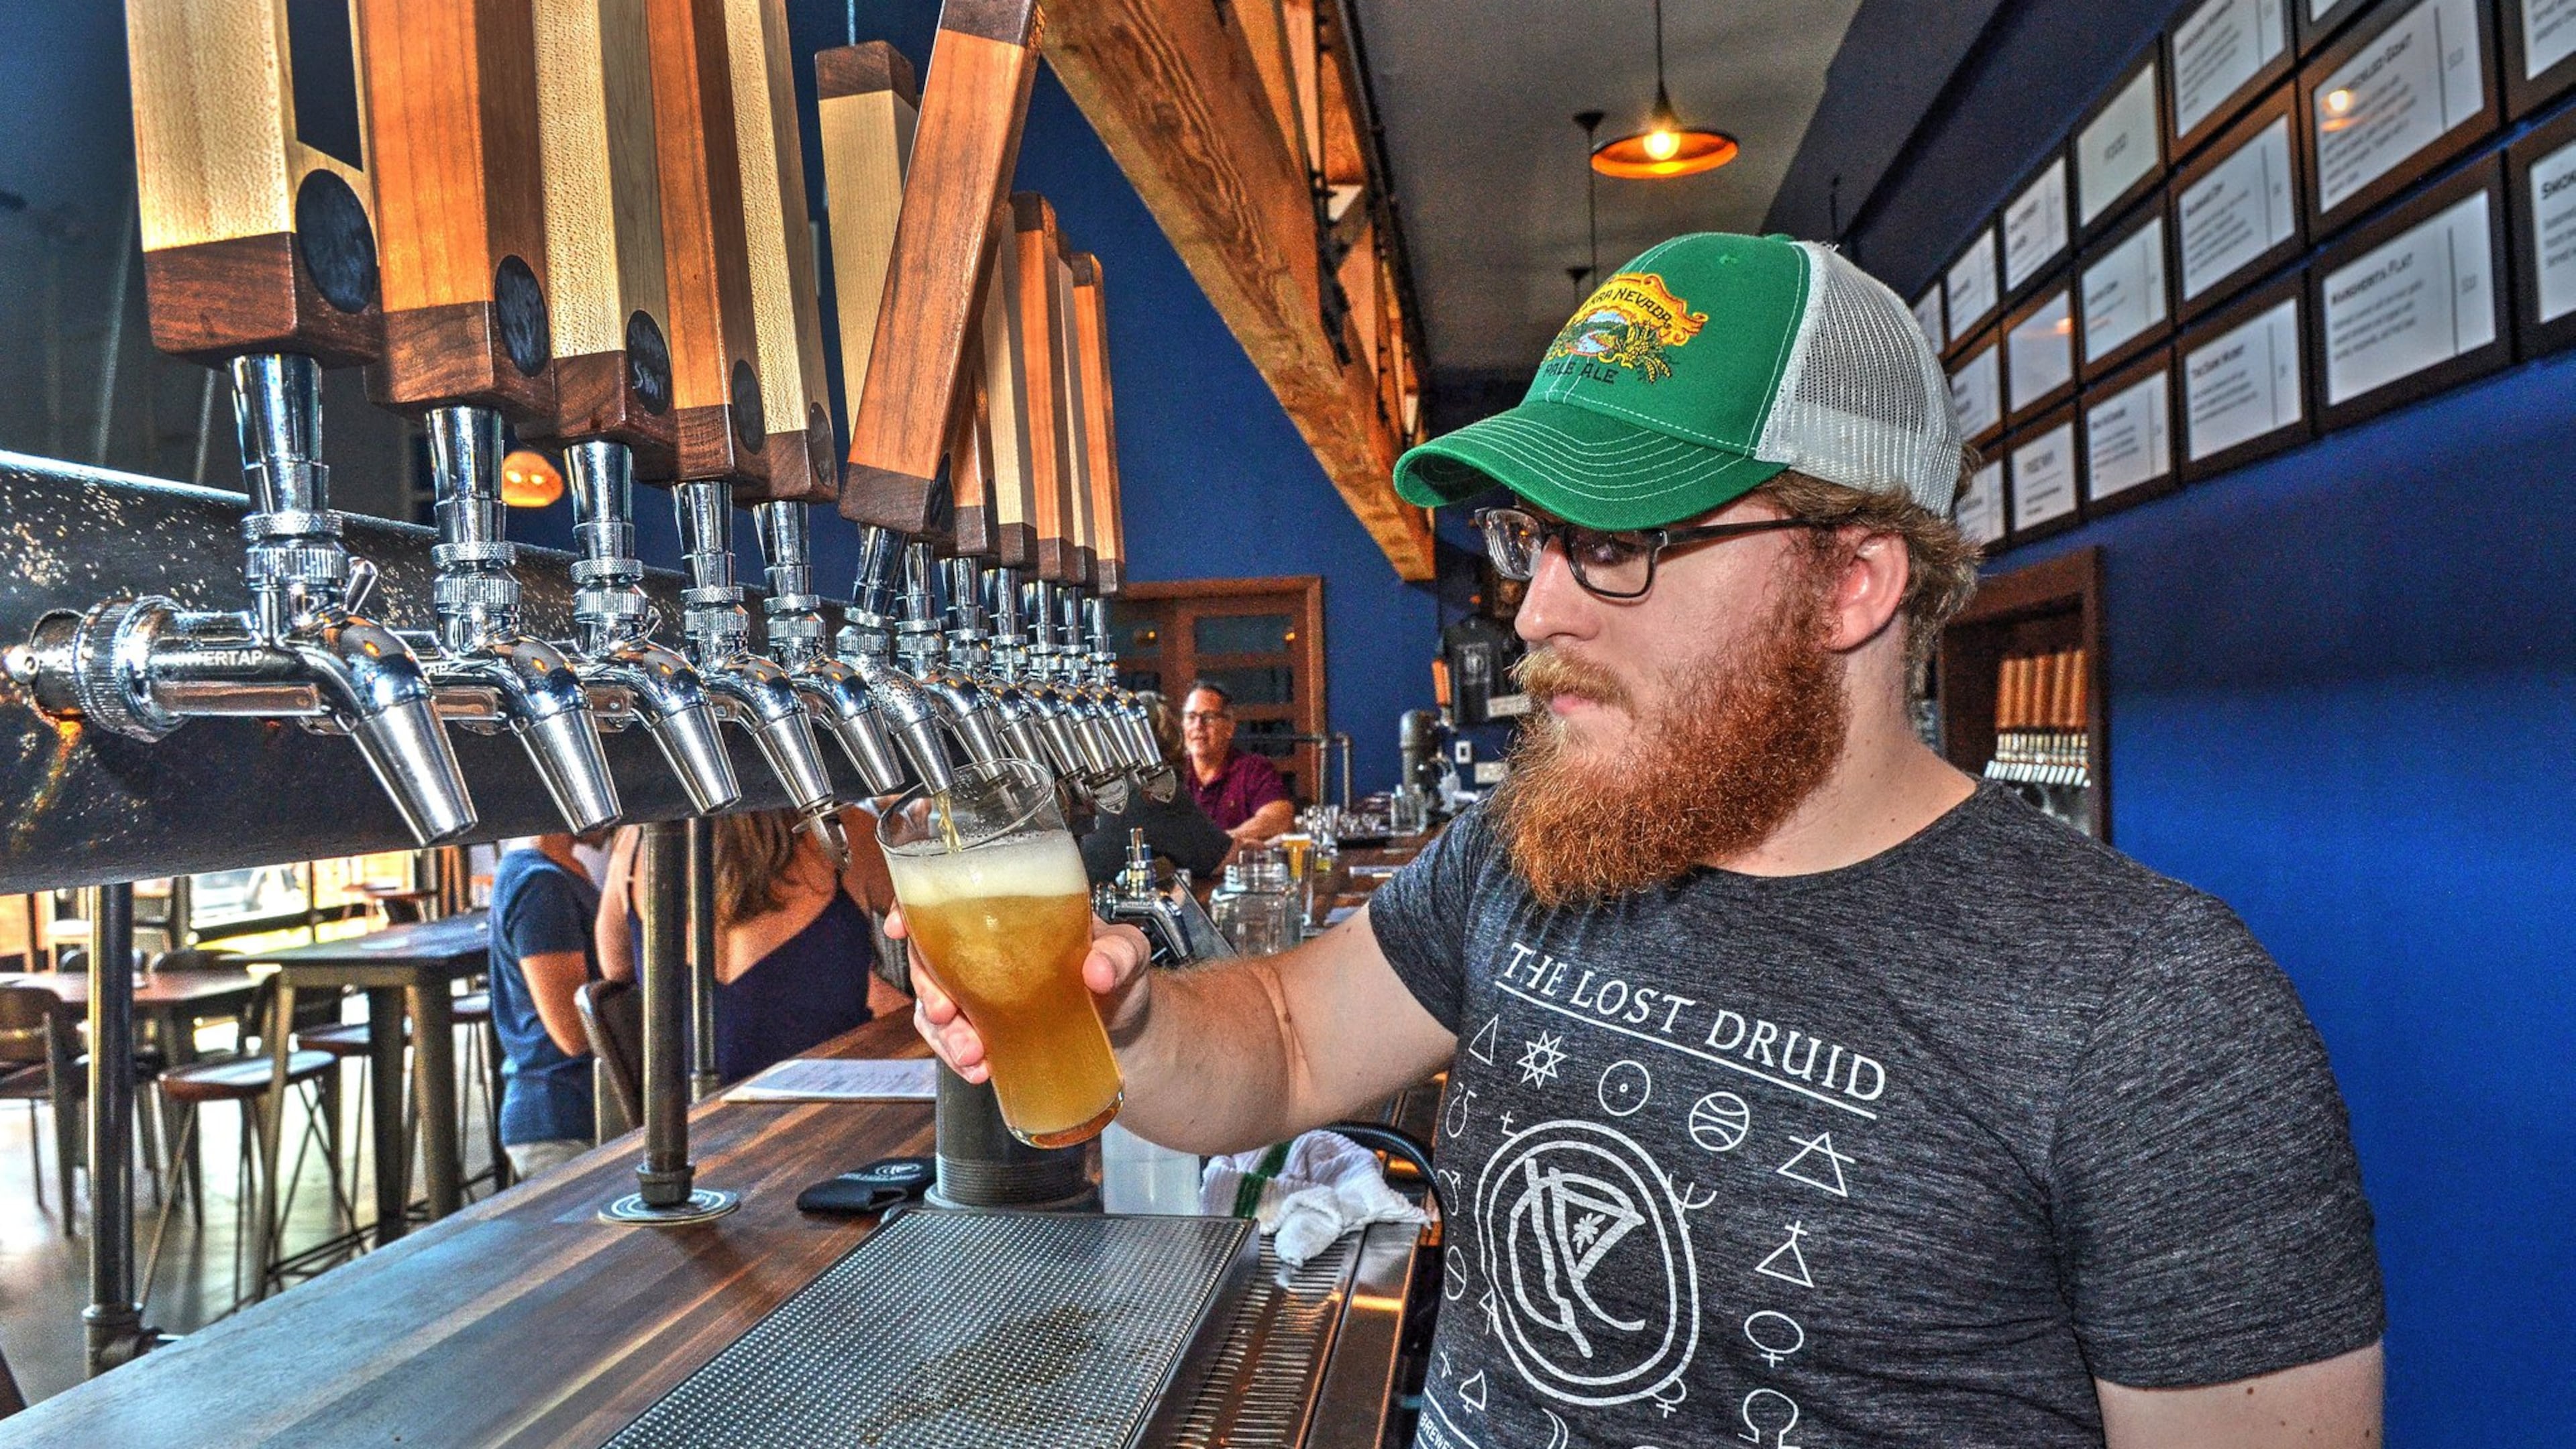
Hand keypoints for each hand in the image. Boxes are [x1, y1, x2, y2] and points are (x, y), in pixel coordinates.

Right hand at [886, 907, 1152, 1083]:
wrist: (1129, 1035)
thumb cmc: (1122, 980)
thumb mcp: (1130, 954)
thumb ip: (1121, 953)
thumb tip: (1099, 969)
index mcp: (1015, 915)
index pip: (954, 900)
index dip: (917, 908)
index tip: (902, 925)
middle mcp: (989, 951)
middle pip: (931, 957)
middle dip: (926, 987)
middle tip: (945, 1012)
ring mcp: (983, 993)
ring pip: (935, 1006)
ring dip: (943, 1033)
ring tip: (971, 1054)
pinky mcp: (987, 1030)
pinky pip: (953, 1040)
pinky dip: (958, 1057)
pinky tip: (979, 1068)